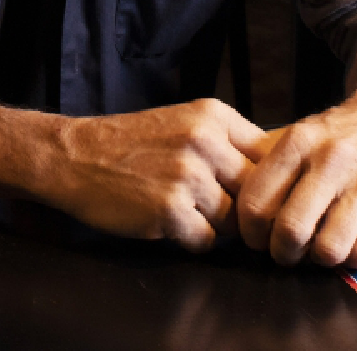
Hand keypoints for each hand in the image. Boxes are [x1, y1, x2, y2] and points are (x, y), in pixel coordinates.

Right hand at [39, 98, 266, 251]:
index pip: (271, 156)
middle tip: (216, 212)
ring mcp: (188, 175)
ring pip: (234, 221)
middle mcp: (206, 141)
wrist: (73, 156)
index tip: (257, 196)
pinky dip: (190, 239)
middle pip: (256, 192)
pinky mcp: (170, 209)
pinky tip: (166, 222)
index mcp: (214, 115)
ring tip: (183, 211)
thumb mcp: (184, 124)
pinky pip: (207, 241)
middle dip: (242, 210)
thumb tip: (283, 175)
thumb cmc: (132, 145)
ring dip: (214, 226)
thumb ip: (228, 143)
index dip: (267, 183)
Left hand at [235, 88, 356, 268]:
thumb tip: (232, 209)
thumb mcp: (296, 135)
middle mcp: (332, 160)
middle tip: (284, 251)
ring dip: (318, 260)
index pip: (257, 202)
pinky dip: (352, 260)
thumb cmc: (335, 135)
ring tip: (317, 248)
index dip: (250, 232)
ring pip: (329, 249)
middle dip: (281, 252)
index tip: (256, 238)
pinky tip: (348, 245)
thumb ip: (265, 167)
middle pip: (291, 230)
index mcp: (299, 142)